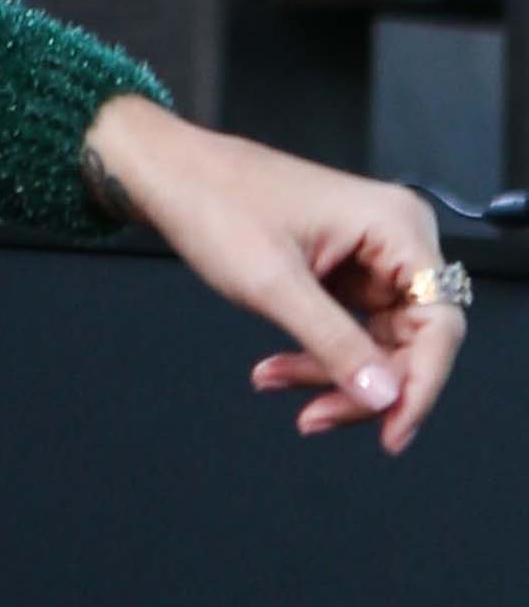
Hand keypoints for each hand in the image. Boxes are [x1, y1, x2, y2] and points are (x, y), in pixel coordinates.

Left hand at [83, 92, 463, 456]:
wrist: (165, 174)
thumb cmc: (212, 201)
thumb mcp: (273, 284)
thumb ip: (334, 343)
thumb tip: (386, 396)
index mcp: (395, 225)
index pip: (440, 323)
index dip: (421, 385)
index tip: (392, 432)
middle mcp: (394, 237)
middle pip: (411, 339)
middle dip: (361, 384)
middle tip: (313, 416)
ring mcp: (369, 254)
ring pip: (377, 342)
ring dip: (329, 372)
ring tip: (272, 379)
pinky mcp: (342, 269)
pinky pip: (349, 329)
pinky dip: (316, 355)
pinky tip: (275, 368)